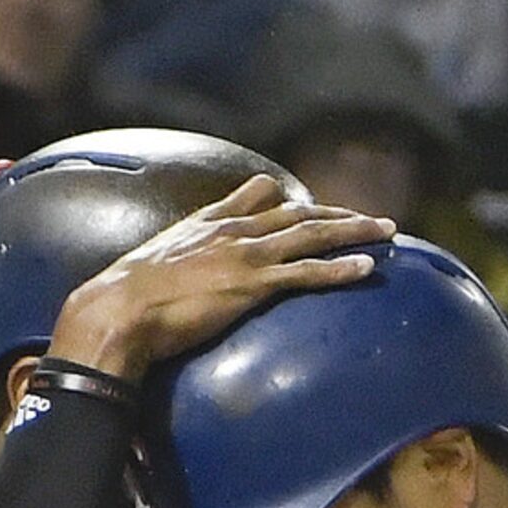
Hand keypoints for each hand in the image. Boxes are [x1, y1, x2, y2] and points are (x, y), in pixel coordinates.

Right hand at [45, 175, 394, 382]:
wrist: (119, 310)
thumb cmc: (127, 300)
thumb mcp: (152, 266)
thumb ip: (176, 260)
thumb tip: (176, 276)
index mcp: (210, 223)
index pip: (259, 197)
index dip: (291, 200)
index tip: (314, 205)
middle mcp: (233, 231)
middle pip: (299, 213)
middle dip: (340, 215)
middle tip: (374, 220)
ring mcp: (245, 255)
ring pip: (312, 235)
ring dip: (354, 232)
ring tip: (387, 232)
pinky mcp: (252, 285)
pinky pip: (307, 272)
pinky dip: (340, 268)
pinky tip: (367, 268)